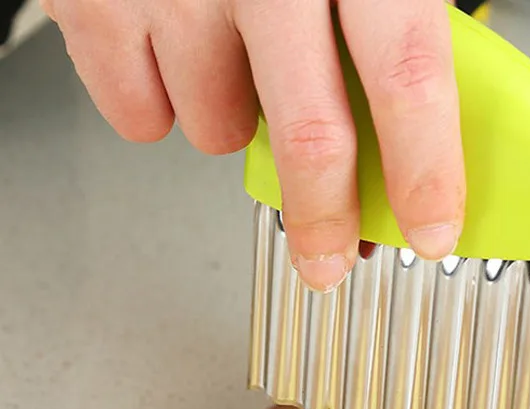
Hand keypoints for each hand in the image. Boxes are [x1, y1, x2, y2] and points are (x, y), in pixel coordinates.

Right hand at [42, 0, 465, 290]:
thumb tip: (419, 132)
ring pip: (220, 131)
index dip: (426, 172)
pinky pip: (141, 116)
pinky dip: (162, 103)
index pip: (408, 77)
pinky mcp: (92, 2)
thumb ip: (393, 19)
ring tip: (232, 59)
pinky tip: (174, 53)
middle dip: (323, 219)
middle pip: (310, 137)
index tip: (432, 233)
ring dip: (235, 121)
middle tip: (329, 257)